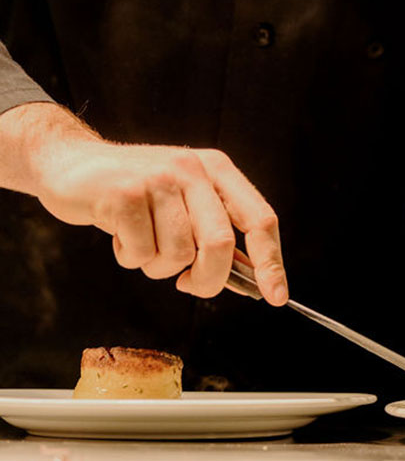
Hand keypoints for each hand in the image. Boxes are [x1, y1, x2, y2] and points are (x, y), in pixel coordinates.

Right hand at [0, 103, 287, 304]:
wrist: (73, 163)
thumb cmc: (138, 191)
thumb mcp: (185, 198)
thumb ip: (216, 229)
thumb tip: (251, 276)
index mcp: (218, 169)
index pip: (260, 219)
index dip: (271, 262)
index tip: (277, 296)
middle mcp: (193, 170)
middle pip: (221, 244)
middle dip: (208, 279)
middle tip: (190, 285)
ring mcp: (158, 180)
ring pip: (177, 255)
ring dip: (158, 267)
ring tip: (142, 242)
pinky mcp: (123, 195)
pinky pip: (140, 253)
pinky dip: (130, 258)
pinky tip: (120, 234)